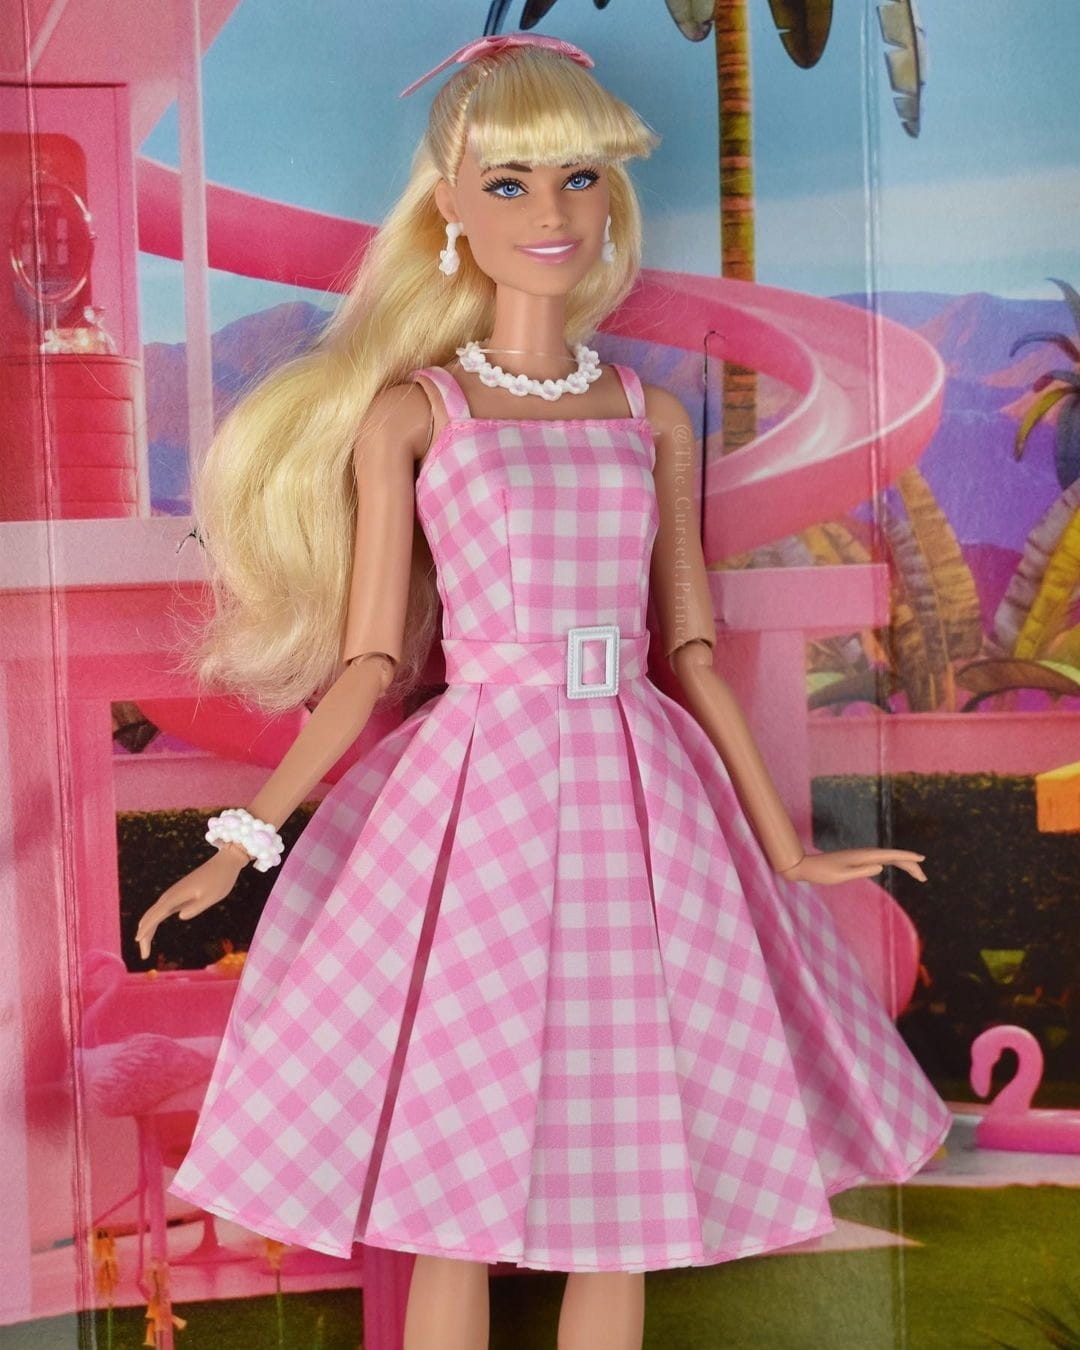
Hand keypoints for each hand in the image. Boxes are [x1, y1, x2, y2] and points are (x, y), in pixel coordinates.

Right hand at [135, 847, 248, 960]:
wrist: (224, 863)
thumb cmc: (220, 880)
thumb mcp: (212, 897)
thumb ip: (196, 907)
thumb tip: (179, 916)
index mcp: (176, 896)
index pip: (156, 915)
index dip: (146, 929)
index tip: (137, 941)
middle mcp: (171, 895)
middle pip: (151, 916)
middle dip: (144, 935)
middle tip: (144, 956)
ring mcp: (173, 894)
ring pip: (154, 913)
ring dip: (147, 929)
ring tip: (145, 948)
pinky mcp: (178, 894)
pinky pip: (161, 910)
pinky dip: (154, 921)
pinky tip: (151, 929)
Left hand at [778, 848, 926, 885]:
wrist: (806, 866)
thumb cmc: (822, 873)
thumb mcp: (841, 875)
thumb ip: (861, 871)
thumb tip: (881, 866)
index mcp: (863, 856)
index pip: (890, 855)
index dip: (907, 856)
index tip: (922, 858)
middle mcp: (864, 854)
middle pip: (893, 856)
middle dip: (910, 864)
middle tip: (924, 878)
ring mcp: (861, 856)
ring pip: (888, 858)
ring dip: (903, 864)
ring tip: (917, 874)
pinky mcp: (857, 859)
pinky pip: (881, 859)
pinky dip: (892, 862)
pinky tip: (895, 866)